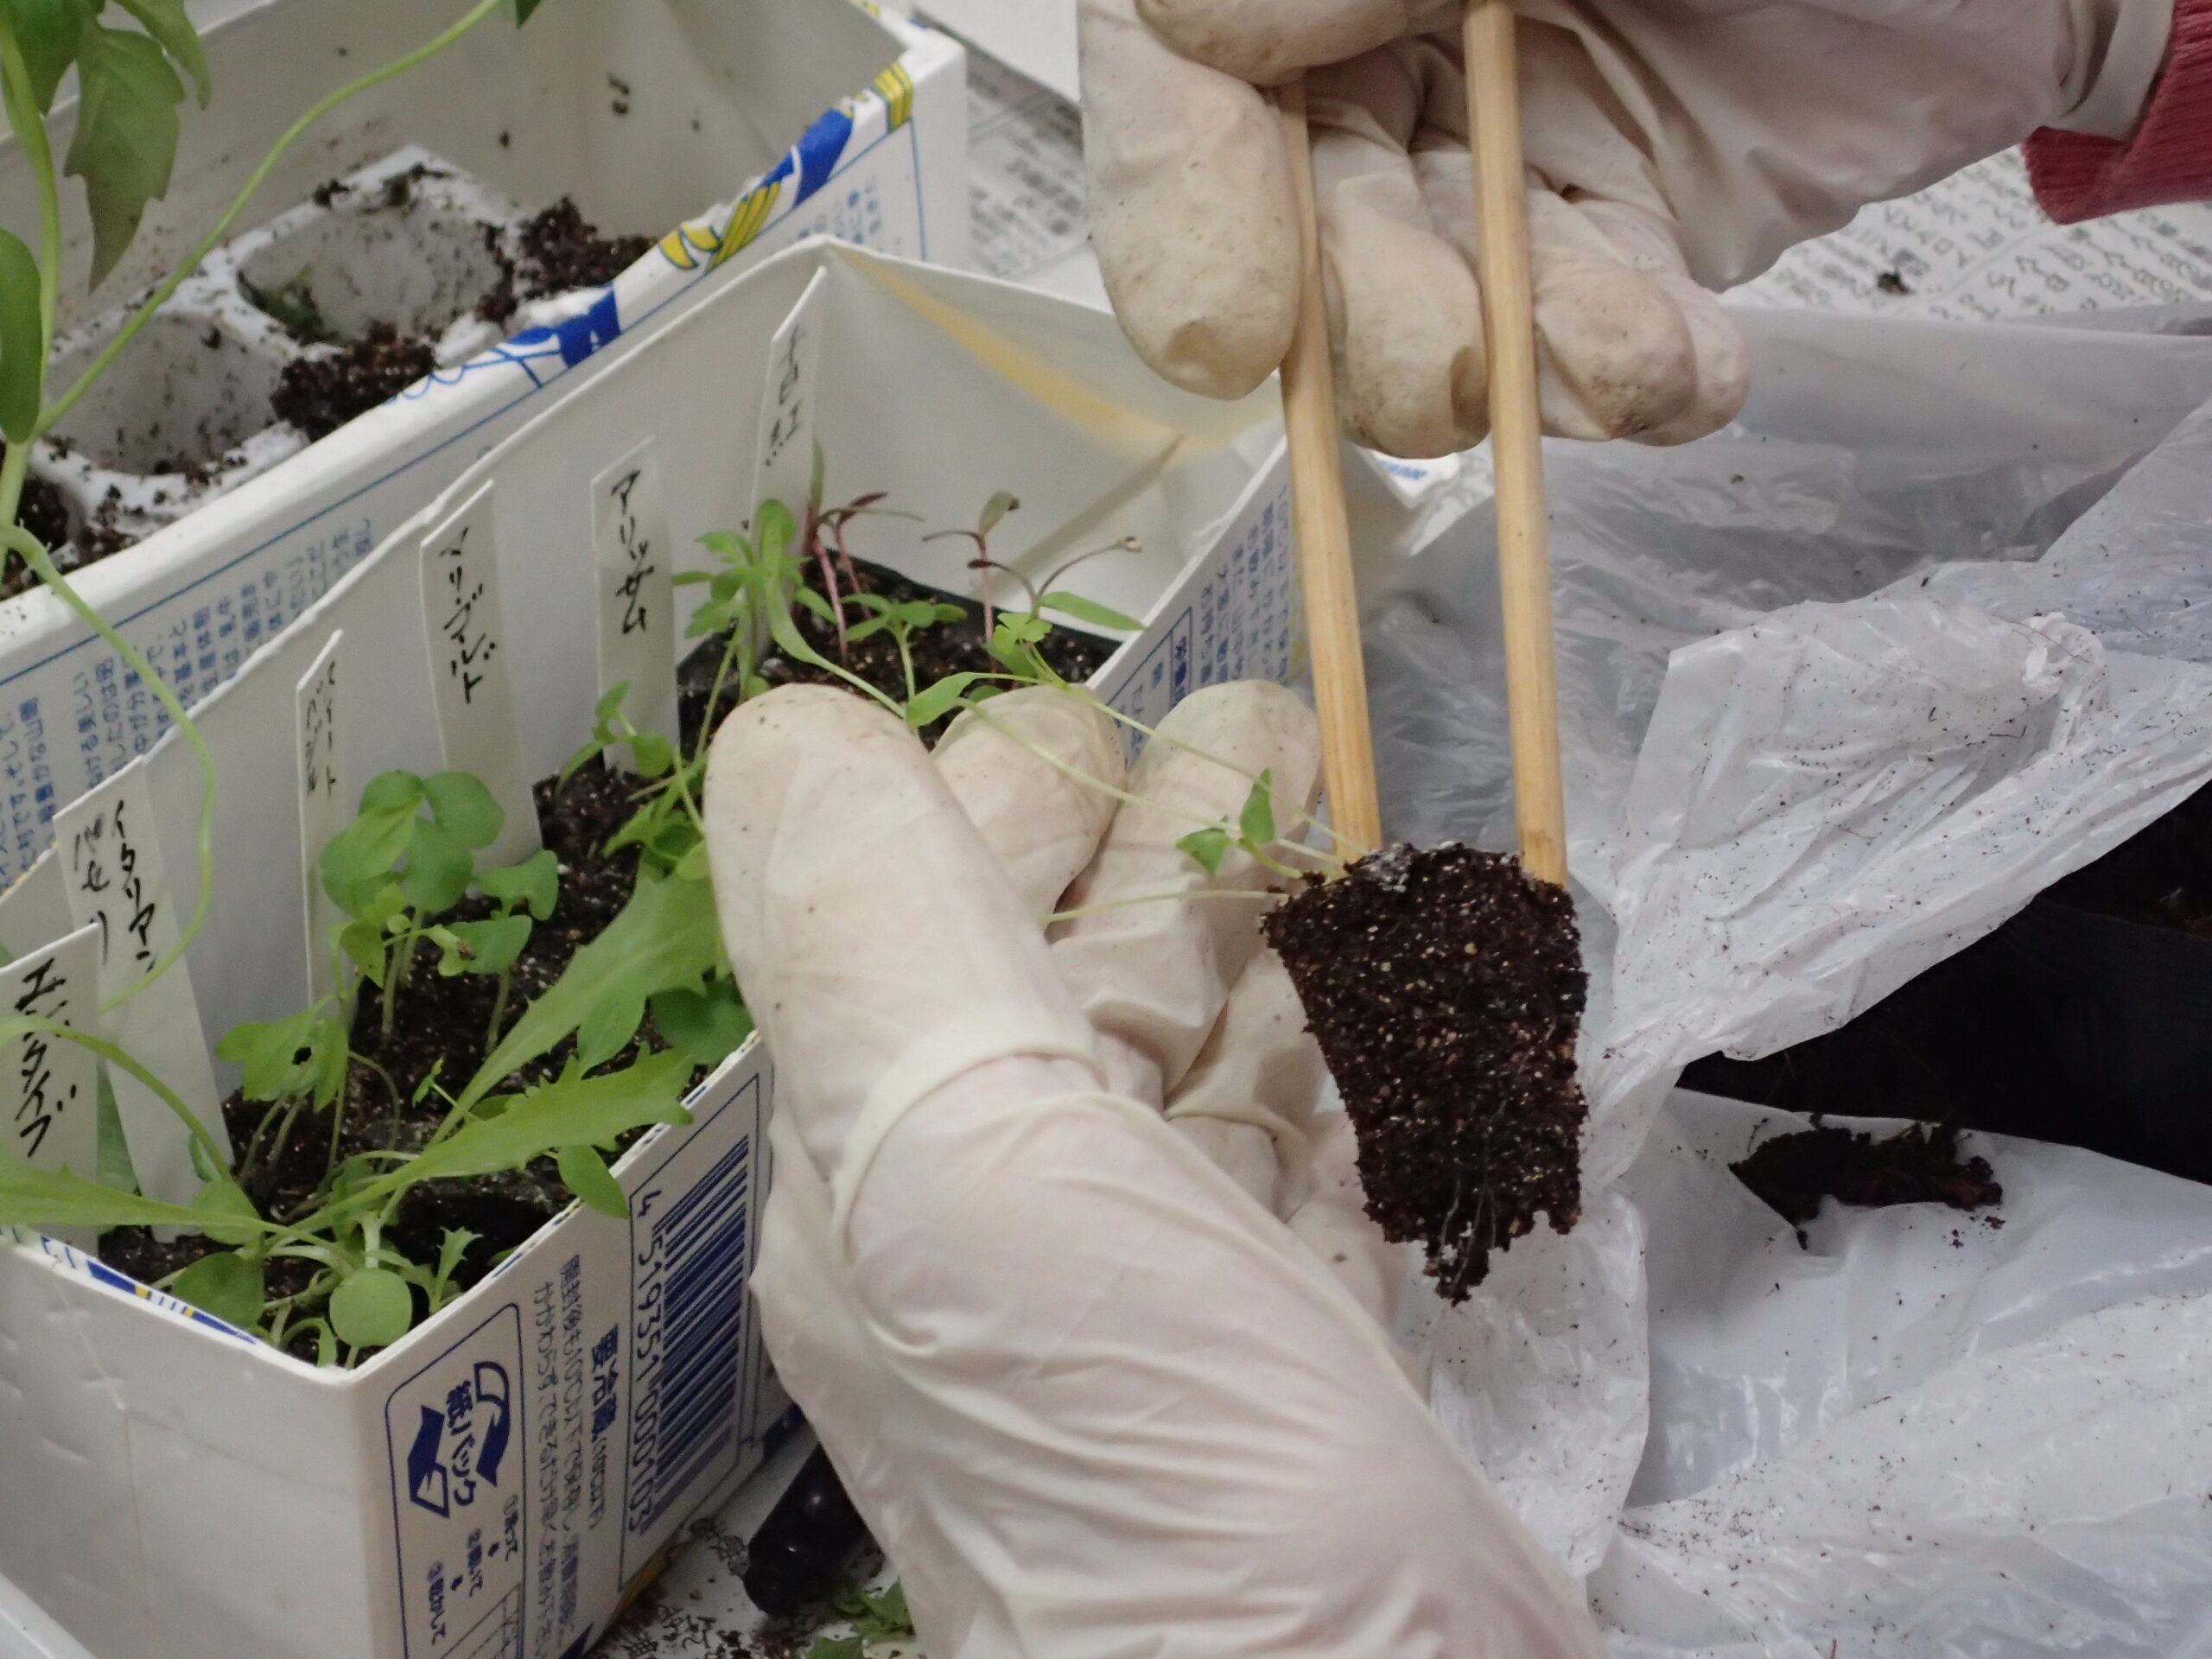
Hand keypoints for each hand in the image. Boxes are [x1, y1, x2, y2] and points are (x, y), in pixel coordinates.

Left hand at [703, 682, 1604, 1657]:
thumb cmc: (1143, 1450)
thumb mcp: (961, 1162)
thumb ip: (872, 931)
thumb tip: (789, 733)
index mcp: (889, 1154)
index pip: (921, 914)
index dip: (1008, 789)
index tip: (1121, 712)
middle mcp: (1002, 1217)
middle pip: (1078, 971)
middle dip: (1167, 831)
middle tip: (1275, 724)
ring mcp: (1157, 1295)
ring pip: (1203, 1057)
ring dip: (1270, 929)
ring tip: (1348, 814)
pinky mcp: (1295, 1356)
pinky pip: (1303, 1171)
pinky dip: (1345, 1069)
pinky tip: (1394, 1004)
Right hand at [1081, 0, 2169, 455]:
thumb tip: (1196, 27)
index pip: (1176, 65)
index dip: (1177, 207)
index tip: (1226, 337)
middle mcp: (1389, 27)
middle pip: (1290, 212)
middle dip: (1361, 321)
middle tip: (1443, 366)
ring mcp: (1504, 130)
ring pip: (1422, 297)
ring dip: (1499, 370)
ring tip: (1616, 360)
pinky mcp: (1621, 215)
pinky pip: (1579, 327)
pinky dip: (1623, 378)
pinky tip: (1683, 374)